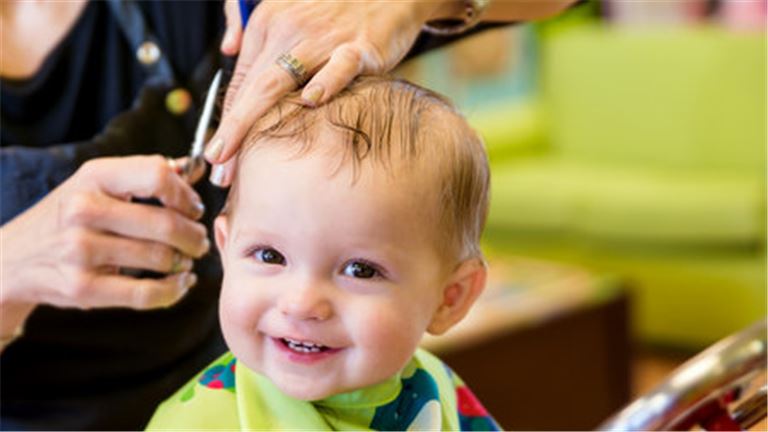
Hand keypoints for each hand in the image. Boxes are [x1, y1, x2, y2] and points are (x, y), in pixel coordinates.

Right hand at [0, 155, 209, 317]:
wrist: (13, 258)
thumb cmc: (69, 216)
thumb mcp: (99, 184)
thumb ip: (146, 174)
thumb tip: (196, 168)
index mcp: (93, 176)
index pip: (157, 175)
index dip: (186, 195)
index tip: (194, 208)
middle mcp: (84, 210)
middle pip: (166, 223)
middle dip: (194, 236)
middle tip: (200, 241)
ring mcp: (80, 251)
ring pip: (160, 258)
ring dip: (185, 262)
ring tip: (187, 260)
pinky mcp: (82, 287)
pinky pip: (145, 293)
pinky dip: (174, 290)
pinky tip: (182, 283)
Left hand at [205, 0, 446, 185]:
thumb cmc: (337, 8)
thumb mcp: (285, 6)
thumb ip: (249, 23)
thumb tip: (227, 48)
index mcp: (268, 24)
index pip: (240, 81)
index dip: (226, 121)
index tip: (216, 156)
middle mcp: (289, 31)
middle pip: (252, 89)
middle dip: (232, 133)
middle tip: (220, 172)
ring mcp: (323, 39)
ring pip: (279, 82)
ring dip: (253, 122)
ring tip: (241, 159)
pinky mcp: (359, 46)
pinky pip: (339, 66)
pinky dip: (326, 83)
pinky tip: (311, 102)